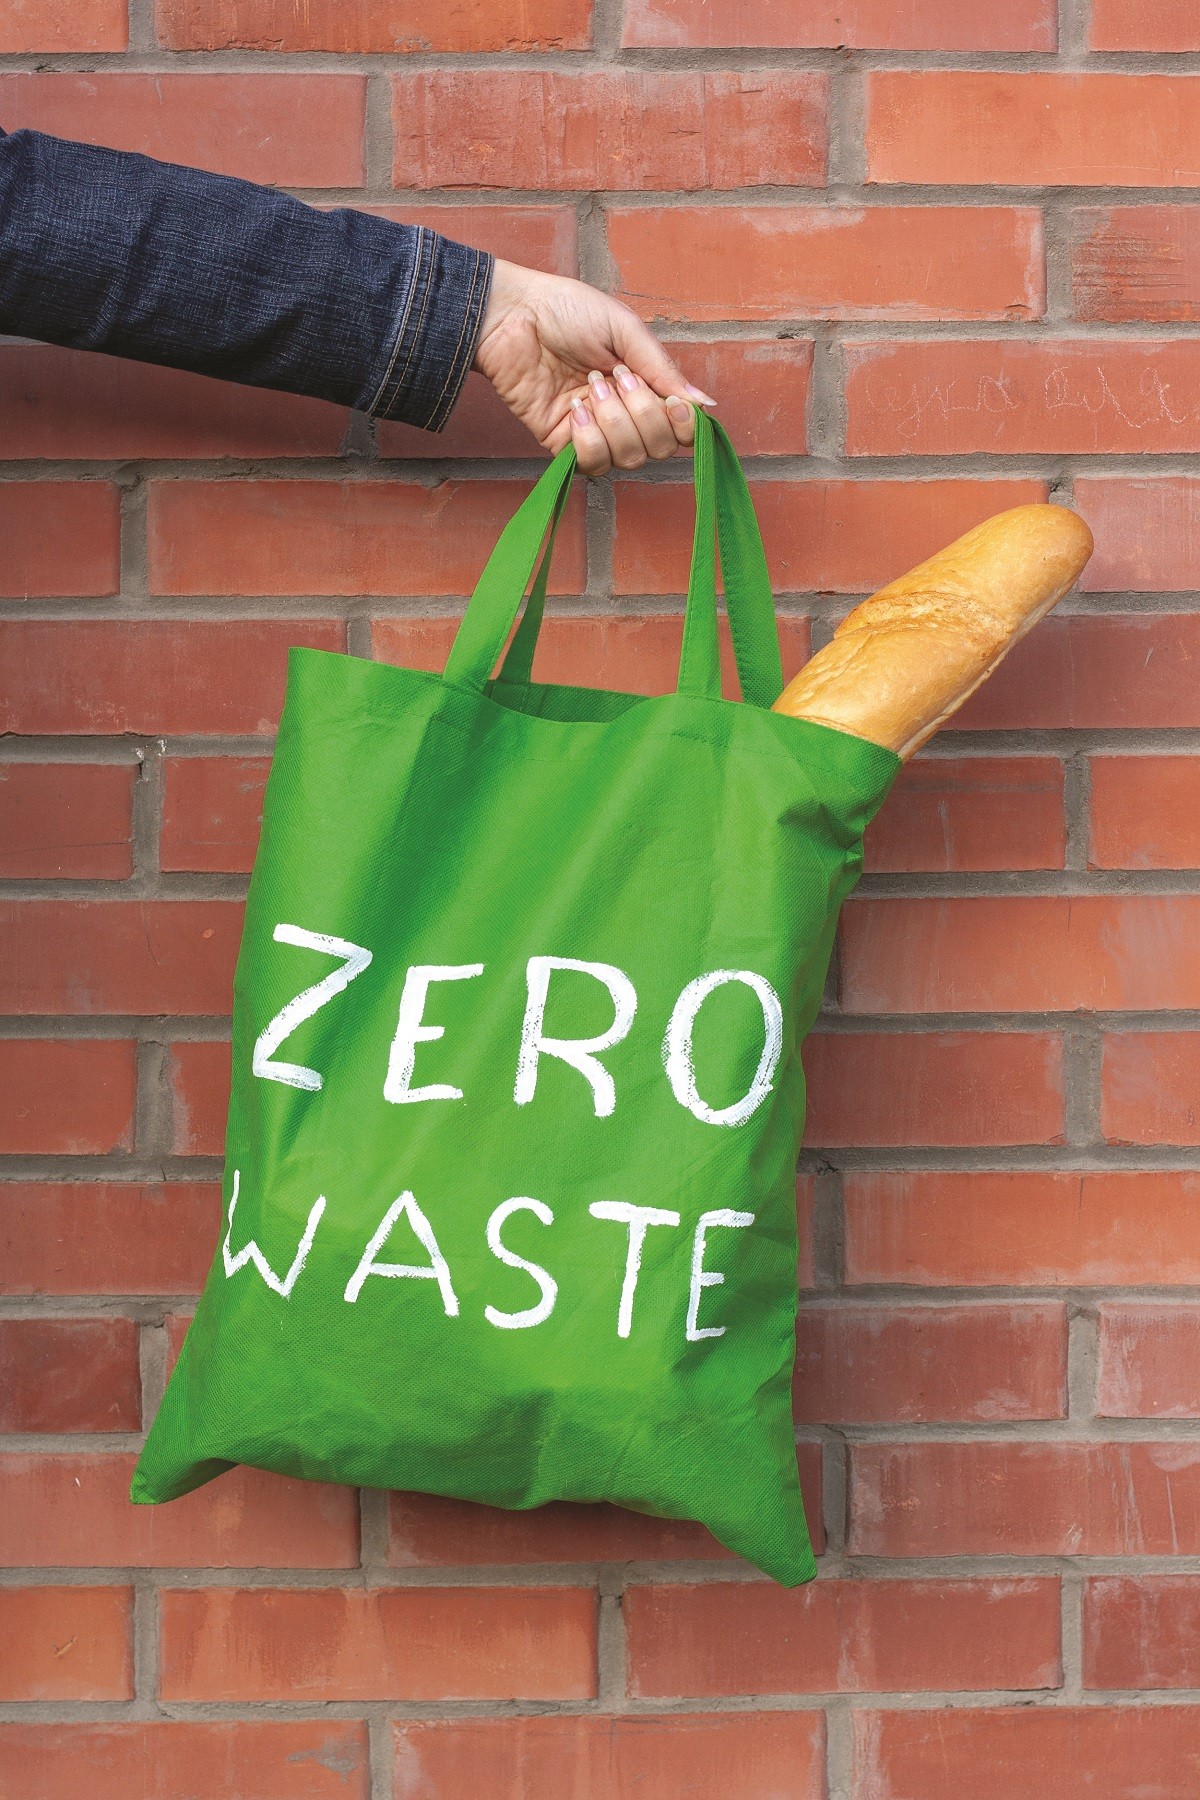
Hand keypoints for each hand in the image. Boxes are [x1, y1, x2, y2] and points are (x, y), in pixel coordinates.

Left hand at [471, 258, 715, 475]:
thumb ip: (664, 369)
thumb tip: (705, 405)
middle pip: (659, 448)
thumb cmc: (567, 312)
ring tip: (589, 384)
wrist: (514, 317)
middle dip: (643, 413)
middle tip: (615, 377)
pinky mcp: (565, 446)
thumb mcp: (625, 330)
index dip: (684, 425)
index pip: (681, 429)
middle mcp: (625, 415)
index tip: (672, 402)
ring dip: (613, 420)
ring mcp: (596, 433)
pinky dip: (589, 438)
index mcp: (645, 386)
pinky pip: (593, 463)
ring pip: (629, 458)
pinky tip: (574, 408)